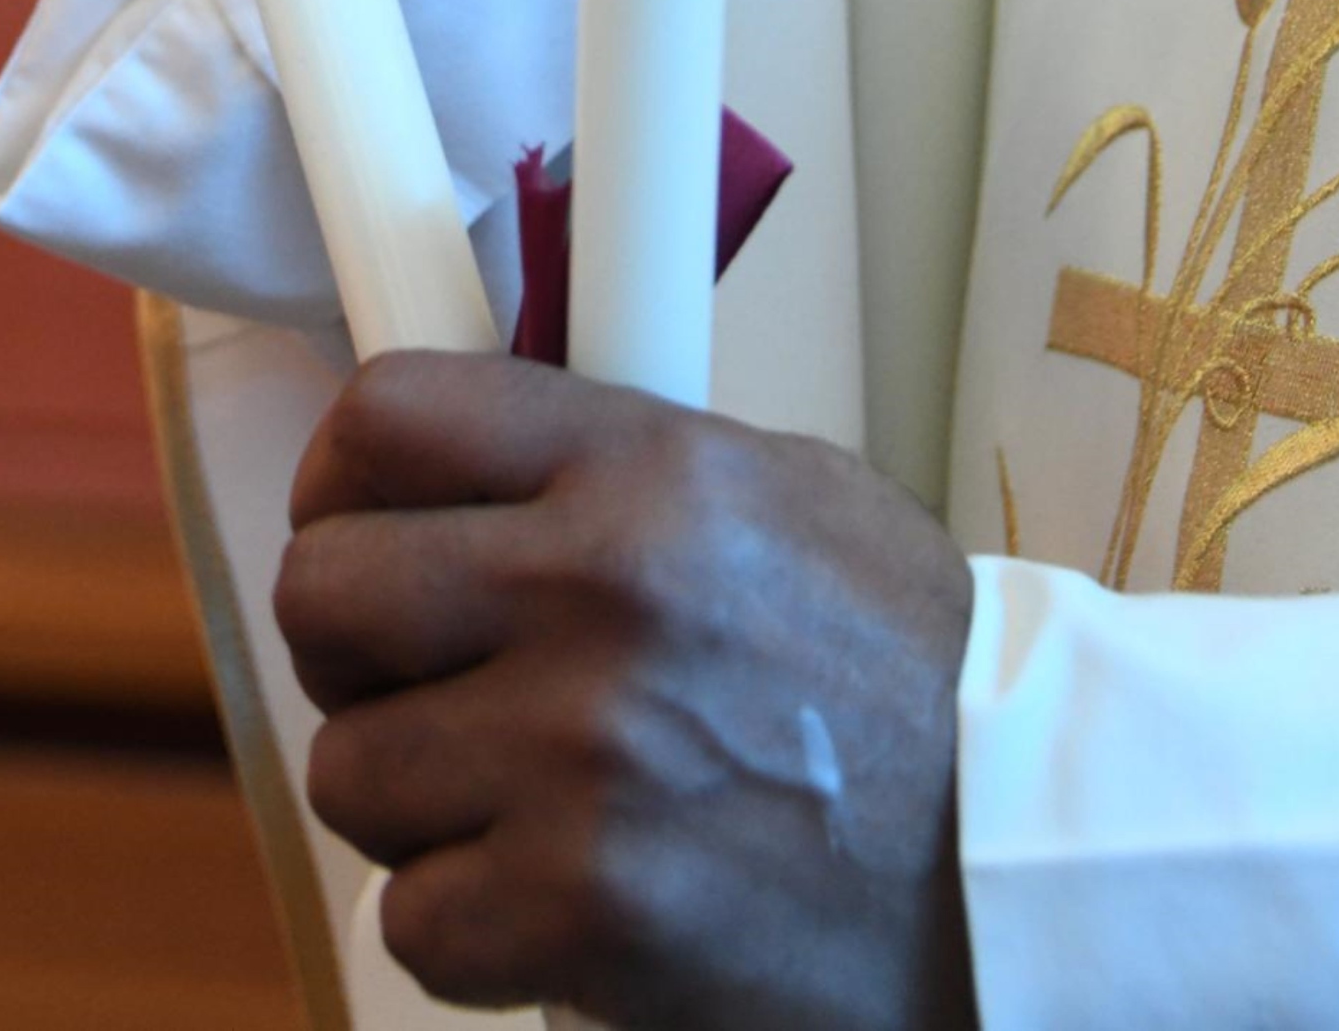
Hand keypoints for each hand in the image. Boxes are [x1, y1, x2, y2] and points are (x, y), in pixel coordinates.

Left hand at [275, 353, 975, 1028]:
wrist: (1017, 851)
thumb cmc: (905, 673)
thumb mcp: (773, 489)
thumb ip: (608, 458)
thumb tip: (467, 457)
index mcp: (640, 467)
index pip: (387, 412)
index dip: (340, 472)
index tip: (354, 517)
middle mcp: (596, 591)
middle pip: (322, 588)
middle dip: (351, 647)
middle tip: (417, 675)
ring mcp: (582, 755)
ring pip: (349, 770)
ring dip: (413, 799)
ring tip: (513, 798)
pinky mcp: (584, 910)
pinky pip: (411, 917)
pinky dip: (465, 925)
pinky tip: (552, 895)